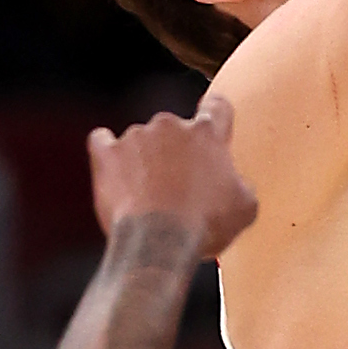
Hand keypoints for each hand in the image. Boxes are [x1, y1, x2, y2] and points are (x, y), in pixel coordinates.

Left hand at [87, 96, 258, 259]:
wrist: (159, 242)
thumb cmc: (204, 225)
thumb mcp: (245, 208)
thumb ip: (241, 184)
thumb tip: (236, 186)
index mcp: (207, 133)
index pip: (216, 106)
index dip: (214, 118)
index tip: (211, 131)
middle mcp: (172, 125)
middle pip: (175, 127)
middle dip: (175, 150)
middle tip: (177, 183)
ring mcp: (137, 136)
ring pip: (141, 139)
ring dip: (144, 158)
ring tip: (145, 192)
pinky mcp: (108, 154)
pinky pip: (102, 141)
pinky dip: (107, 153)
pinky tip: (112, 170)